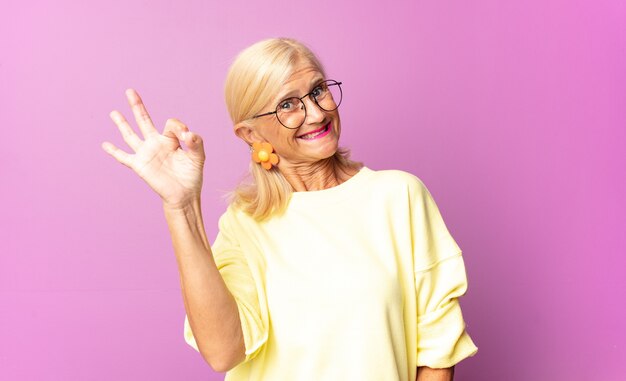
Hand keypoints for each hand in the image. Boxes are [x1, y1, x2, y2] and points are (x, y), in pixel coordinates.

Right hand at [102, 89, 205, 207]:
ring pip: (131, 135)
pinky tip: (104, 145)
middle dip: (137, 106)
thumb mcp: (198, 158)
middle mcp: (156, 143)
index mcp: (170, 139)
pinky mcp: (139, 165)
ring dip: (122, 124)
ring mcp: (146, 153)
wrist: (184, 195)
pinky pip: (124, 157)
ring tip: (114, 112)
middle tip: (130, 91)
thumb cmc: (191, 176)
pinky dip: (114, 151)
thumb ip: (196, 143)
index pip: (171, 124)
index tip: (187, 136)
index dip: (179, 127)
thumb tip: (188, 134)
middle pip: (144, 120)